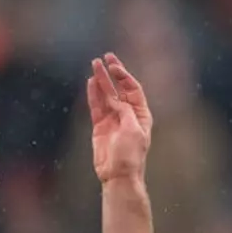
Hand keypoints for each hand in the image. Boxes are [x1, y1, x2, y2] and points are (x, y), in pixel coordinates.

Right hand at [89, 53, 152, 184]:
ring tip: (94, 65)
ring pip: (105, 95)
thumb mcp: (133, 130)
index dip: (124, 76)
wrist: (118, 175)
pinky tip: (90, 82)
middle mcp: (127, 114)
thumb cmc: (131, 155)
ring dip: (100, 80)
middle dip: (112, 73)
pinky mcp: (100, 126)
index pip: (133, 89)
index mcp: (141, 114)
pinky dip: (93, 95)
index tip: (113, 66)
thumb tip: (114, 99)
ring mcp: (113, 120)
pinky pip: (96, 107)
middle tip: (104, 57)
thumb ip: (124, 111)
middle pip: (119, 89)